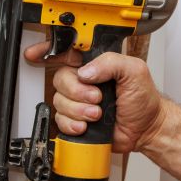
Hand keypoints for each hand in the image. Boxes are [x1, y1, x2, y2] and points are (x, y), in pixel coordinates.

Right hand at [24, 42, 164, 152]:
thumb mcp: (134, 71)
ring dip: (79, 110)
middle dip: (77, 92)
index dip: (47, 51)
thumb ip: (111, 63)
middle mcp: (84, 81)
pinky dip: (73, 125)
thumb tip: (86, 72)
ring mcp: (79, 101)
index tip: (34, 54)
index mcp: (95, 64)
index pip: (67, 52)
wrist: (147, 128)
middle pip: (60, 78)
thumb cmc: (144, 99)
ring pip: (59, 101)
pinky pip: (61, 120)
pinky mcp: (77, 119)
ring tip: (98, 114)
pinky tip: (86, 126)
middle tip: (96, 98)